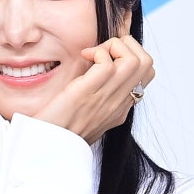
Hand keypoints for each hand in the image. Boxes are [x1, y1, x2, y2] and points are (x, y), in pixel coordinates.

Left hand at [34, 35, 153, 144]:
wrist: (47, 147)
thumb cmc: (60, 129)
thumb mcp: (88, 114)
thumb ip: (100, 96)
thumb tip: (98, 69)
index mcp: (120, 108)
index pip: (146, 75)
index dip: (134, 54)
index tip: (111, 53)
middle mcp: (118, 104)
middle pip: (147, 63)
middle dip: (128, 45)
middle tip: (103, 50)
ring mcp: (106, 99)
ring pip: (134, 60)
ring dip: (114, 46)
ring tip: (94, 54)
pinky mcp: (87, 93)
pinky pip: (107, 63)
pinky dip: (97, 52)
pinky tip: (83, 57)